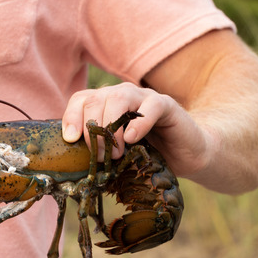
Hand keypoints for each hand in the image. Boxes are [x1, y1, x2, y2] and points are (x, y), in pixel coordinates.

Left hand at [61, 82, 210, 177]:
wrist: (186, 154)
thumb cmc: (148, 155)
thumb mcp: (117, 154)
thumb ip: (97, 151)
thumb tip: (71, 163)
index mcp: (106, 104)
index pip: (81, 99)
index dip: (72, 116)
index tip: (70, 139)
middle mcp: (123, 95)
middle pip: (96, 98)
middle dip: (93, 129)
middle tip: (100, 157)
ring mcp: (144, 97)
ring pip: (119, 97)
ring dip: (112, 127)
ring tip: (116, 153)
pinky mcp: (167, 105)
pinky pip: (150, 106)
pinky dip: (138, 123)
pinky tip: (132, 139)